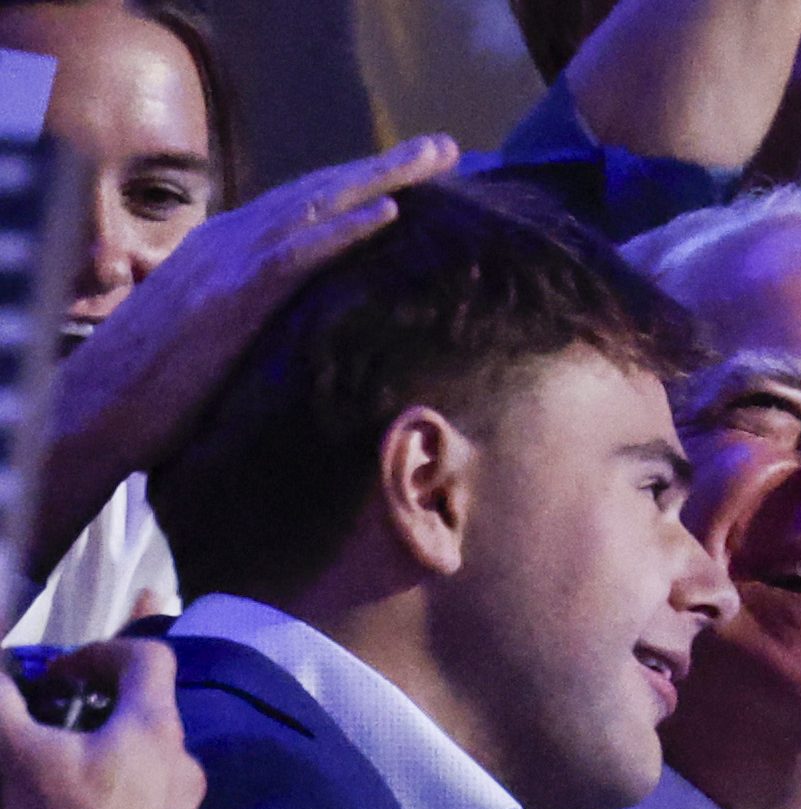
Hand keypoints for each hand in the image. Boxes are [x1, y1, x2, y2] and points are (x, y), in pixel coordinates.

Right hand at [0, 639, 203, 808]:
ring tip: (58, 773)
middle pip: (147, 714)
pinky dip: (116, 796)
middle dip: (97, 708)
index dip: (100, 651)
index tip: (61, 675)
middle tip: (52, 723)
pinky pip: (147, 806)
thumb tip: (1, 682)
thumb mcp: (12, 753)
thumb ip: (2, 702)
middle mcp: (183, 768)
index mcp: (155, 732)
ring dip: (106, 754)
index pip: (148, 659)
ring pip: (147, 763)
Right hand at [33, 137, 459, 578]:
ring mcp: (230, 263)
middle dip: (385, 166)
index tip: (411, 177)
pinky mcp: (233, 296)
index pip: (304, 209)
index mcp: (228, 254)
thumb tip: (289, 343)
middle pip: (320, 192)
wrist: (99, 412)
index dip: (358, 189)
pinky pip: (299, 252)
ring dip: (381, 178)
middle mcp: (231, 242)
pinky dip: (345, 229)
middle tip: (445, 147)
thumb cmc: (152, 395)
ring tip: (435, 158)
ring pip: (317, 205)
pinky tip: (389, 211)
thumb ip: (251, 329)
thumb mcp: (212, 348)